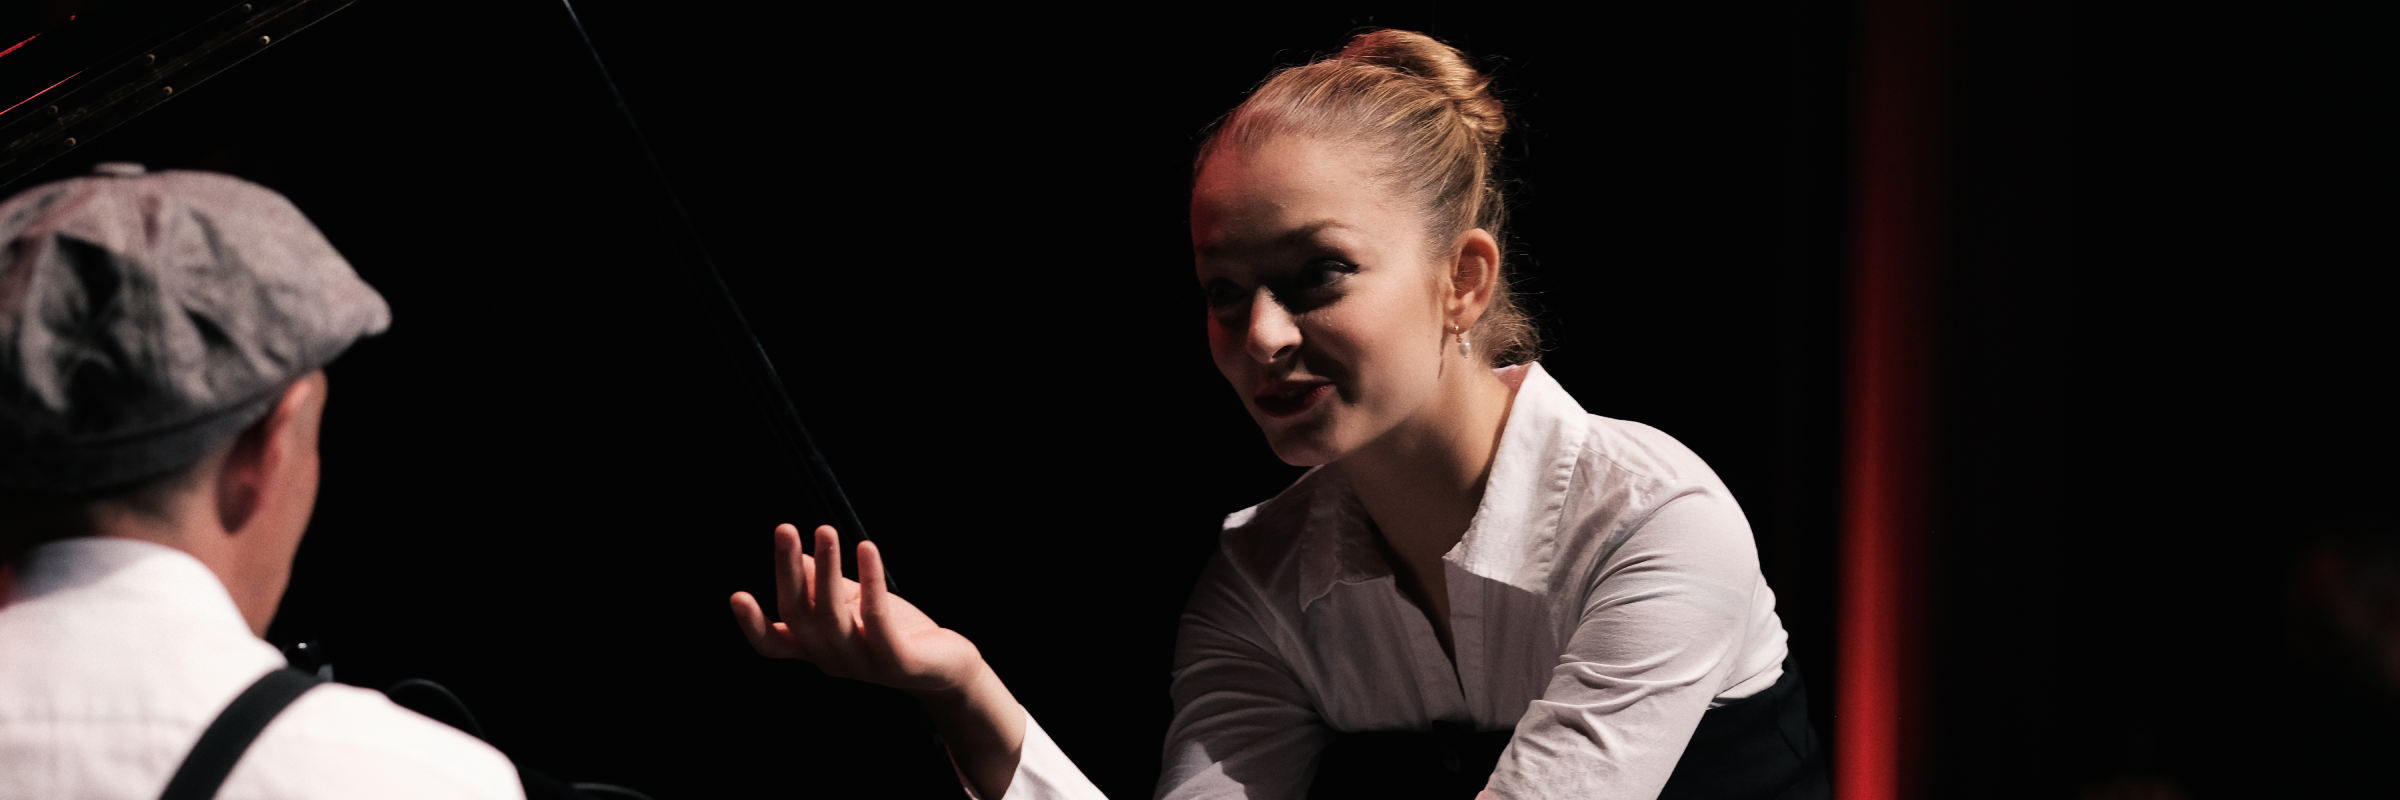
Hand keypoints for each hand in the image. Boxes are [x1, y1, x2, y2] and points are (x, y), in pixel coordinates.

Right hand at [728, 524, 1028, 796]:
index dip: (753, 625)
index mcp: (816, 648)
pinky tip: (868, 548)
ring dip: (828, 570)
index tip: (736, 596)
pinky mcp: (897, 661)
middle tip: (785, 529)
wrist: (948, 666)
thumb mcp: (853, 603)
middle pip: (799, 617)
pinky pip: (877, 620)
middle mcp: (833, 659)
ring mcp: (864, 664)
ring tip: (826, 529)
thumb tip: (800, 555)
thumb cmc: (896, 630)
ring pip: (833, 617)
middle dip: (788, 571)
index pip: (773, 645)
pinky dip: (870, 582)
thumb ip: (825, 586)